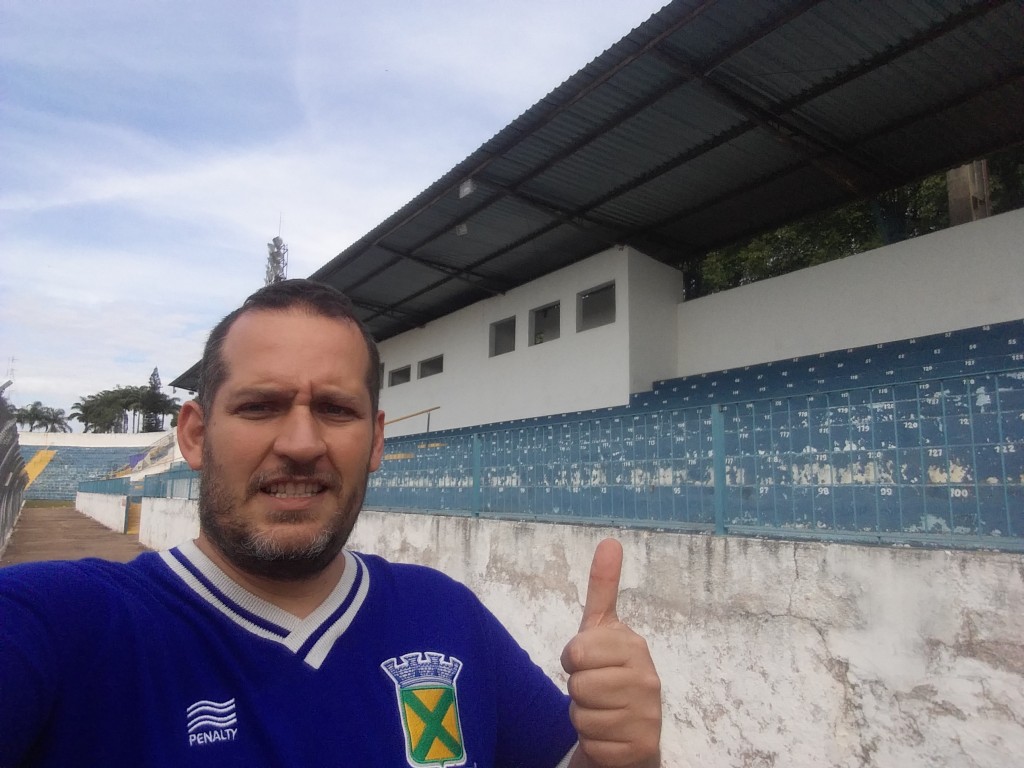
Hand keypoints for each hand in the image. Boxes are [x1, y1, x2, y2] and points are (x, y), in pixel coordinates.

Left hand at [561, 539, 661, 767]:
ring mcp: (648, 716)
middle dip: (578, 691)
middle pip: (577, 686)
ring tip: (603, 711)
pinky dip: (594, 743)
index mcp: (634, 646)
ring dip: (584, 718)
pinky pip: (592, 745)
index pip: (576, 652)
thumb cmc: (608, 672)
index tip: (588, 661)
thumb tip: (610, 540)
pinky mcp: (642, 748)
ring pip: (582, 717)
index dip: (573, 660)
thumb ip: (603, 587)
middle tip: (596, 689)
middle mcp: (648, 679)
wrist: (629, 728)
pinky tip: (610, 734)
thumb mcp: (601, 629)